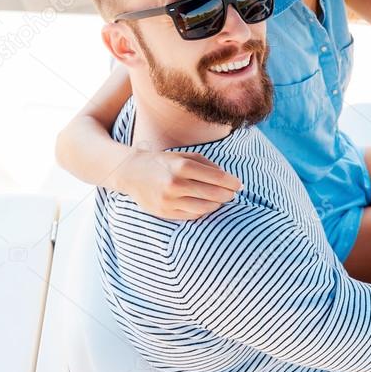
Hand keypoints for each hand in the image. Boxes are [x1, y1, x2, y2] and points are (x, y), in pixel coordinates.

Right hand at [115, 149, 241, 219]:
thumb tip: (228, 179)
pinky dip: (204, 210)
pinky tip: (207, 205)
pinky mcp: (165, 212)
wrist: (131, 172)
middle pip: (214, 194)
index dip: (232, 182)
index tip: (239, 185)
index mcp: (182, 166)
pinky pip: (193, 215)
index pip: (216, 177)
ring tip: (221, 199)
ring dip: (218, 204)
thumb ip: (207, 164)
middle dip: (228, 194)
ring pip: (205, 207)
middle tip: (233, 193)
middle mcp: (175, 184)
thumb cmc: (163, 162)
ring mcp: (169, 200)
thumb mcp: (184, 156)